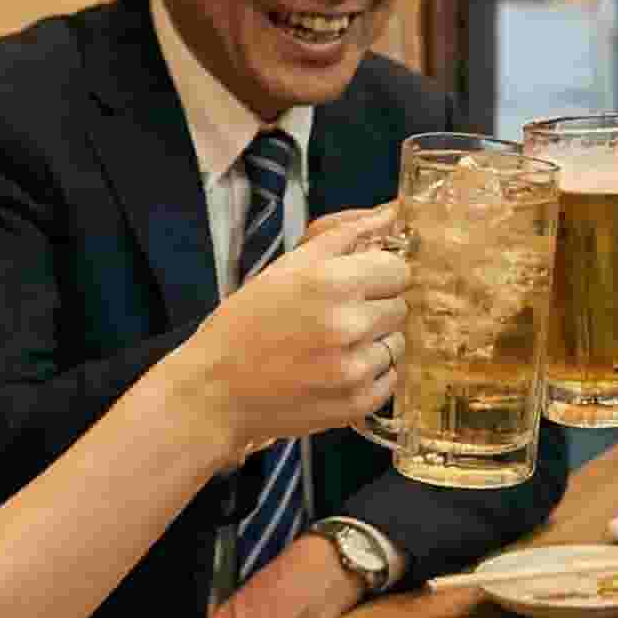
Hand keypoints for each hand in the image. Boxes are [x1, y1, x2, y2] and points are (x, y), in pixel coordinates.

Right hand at [179, 206, 407, 454]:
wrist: (217, 390)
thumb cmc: (246, 324)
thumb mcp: (285, 268)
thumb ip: (342, 235)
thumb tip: (390, 213)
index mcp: (330, 283)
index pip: (397, 269)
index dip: (378, 274)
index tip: (358, 283)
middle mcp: (348, 325)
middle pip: (400, 306)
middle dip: (375, 307)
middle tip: (338, 317)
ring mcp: (354, 369)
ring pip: (397, 343)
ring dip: (374, 343)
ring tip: (335, 347)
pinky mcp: (357, 403)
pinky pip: (390, 379)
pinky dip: (371, 375)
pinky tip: (337, 370)